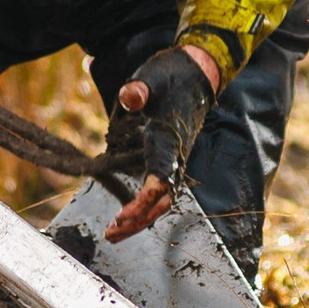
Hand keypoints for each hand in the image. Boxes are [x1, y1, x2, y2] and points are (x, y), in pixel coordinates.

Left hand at [104, 43, 220, 242]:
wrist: (198, 74)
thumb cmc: (171, 76)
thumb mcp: (151, 78)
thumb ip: (140, 90)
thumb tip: (130, 96)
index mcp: (168, 138)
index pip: (160, 175)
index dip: (145, 196)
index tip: (125, 214)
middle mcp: (175, 155)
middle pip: (162, 199)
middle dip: (138, 219)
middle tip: (110, 233)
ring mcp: (175, 160)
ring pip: (163, 200)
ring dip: (140, 219)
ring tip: (113, 233)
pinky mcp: (170, 160)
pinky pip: (161, 193)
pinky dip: (145, 209)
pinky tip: (127, 217)